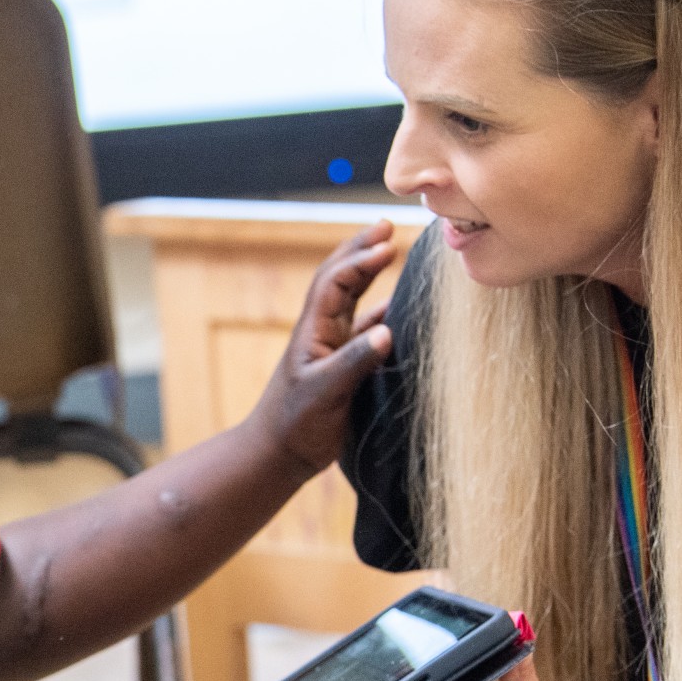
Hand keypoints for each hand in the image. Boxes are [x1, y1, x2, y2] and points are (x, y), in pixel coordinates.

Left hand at [247, 221, 398, 474]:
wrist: (278, 455)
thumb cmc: (295, 425)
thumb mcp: (324, 393)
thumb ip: (354, 362)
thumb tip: (388, 330)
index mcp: (313, 332)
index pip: (335, 284)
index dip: (360, 261)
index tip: (389, 245)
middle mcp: (322, 333)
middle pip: (341, 280)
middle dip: (361, 250)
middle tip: (386, 225)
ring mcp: (332, 347)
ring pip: (354, 301)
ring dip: (370, 275)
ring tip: (392, 250)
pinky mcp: (344, 366)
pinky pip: (367, 330)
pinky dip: (384, 314)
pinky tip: (402, 307)